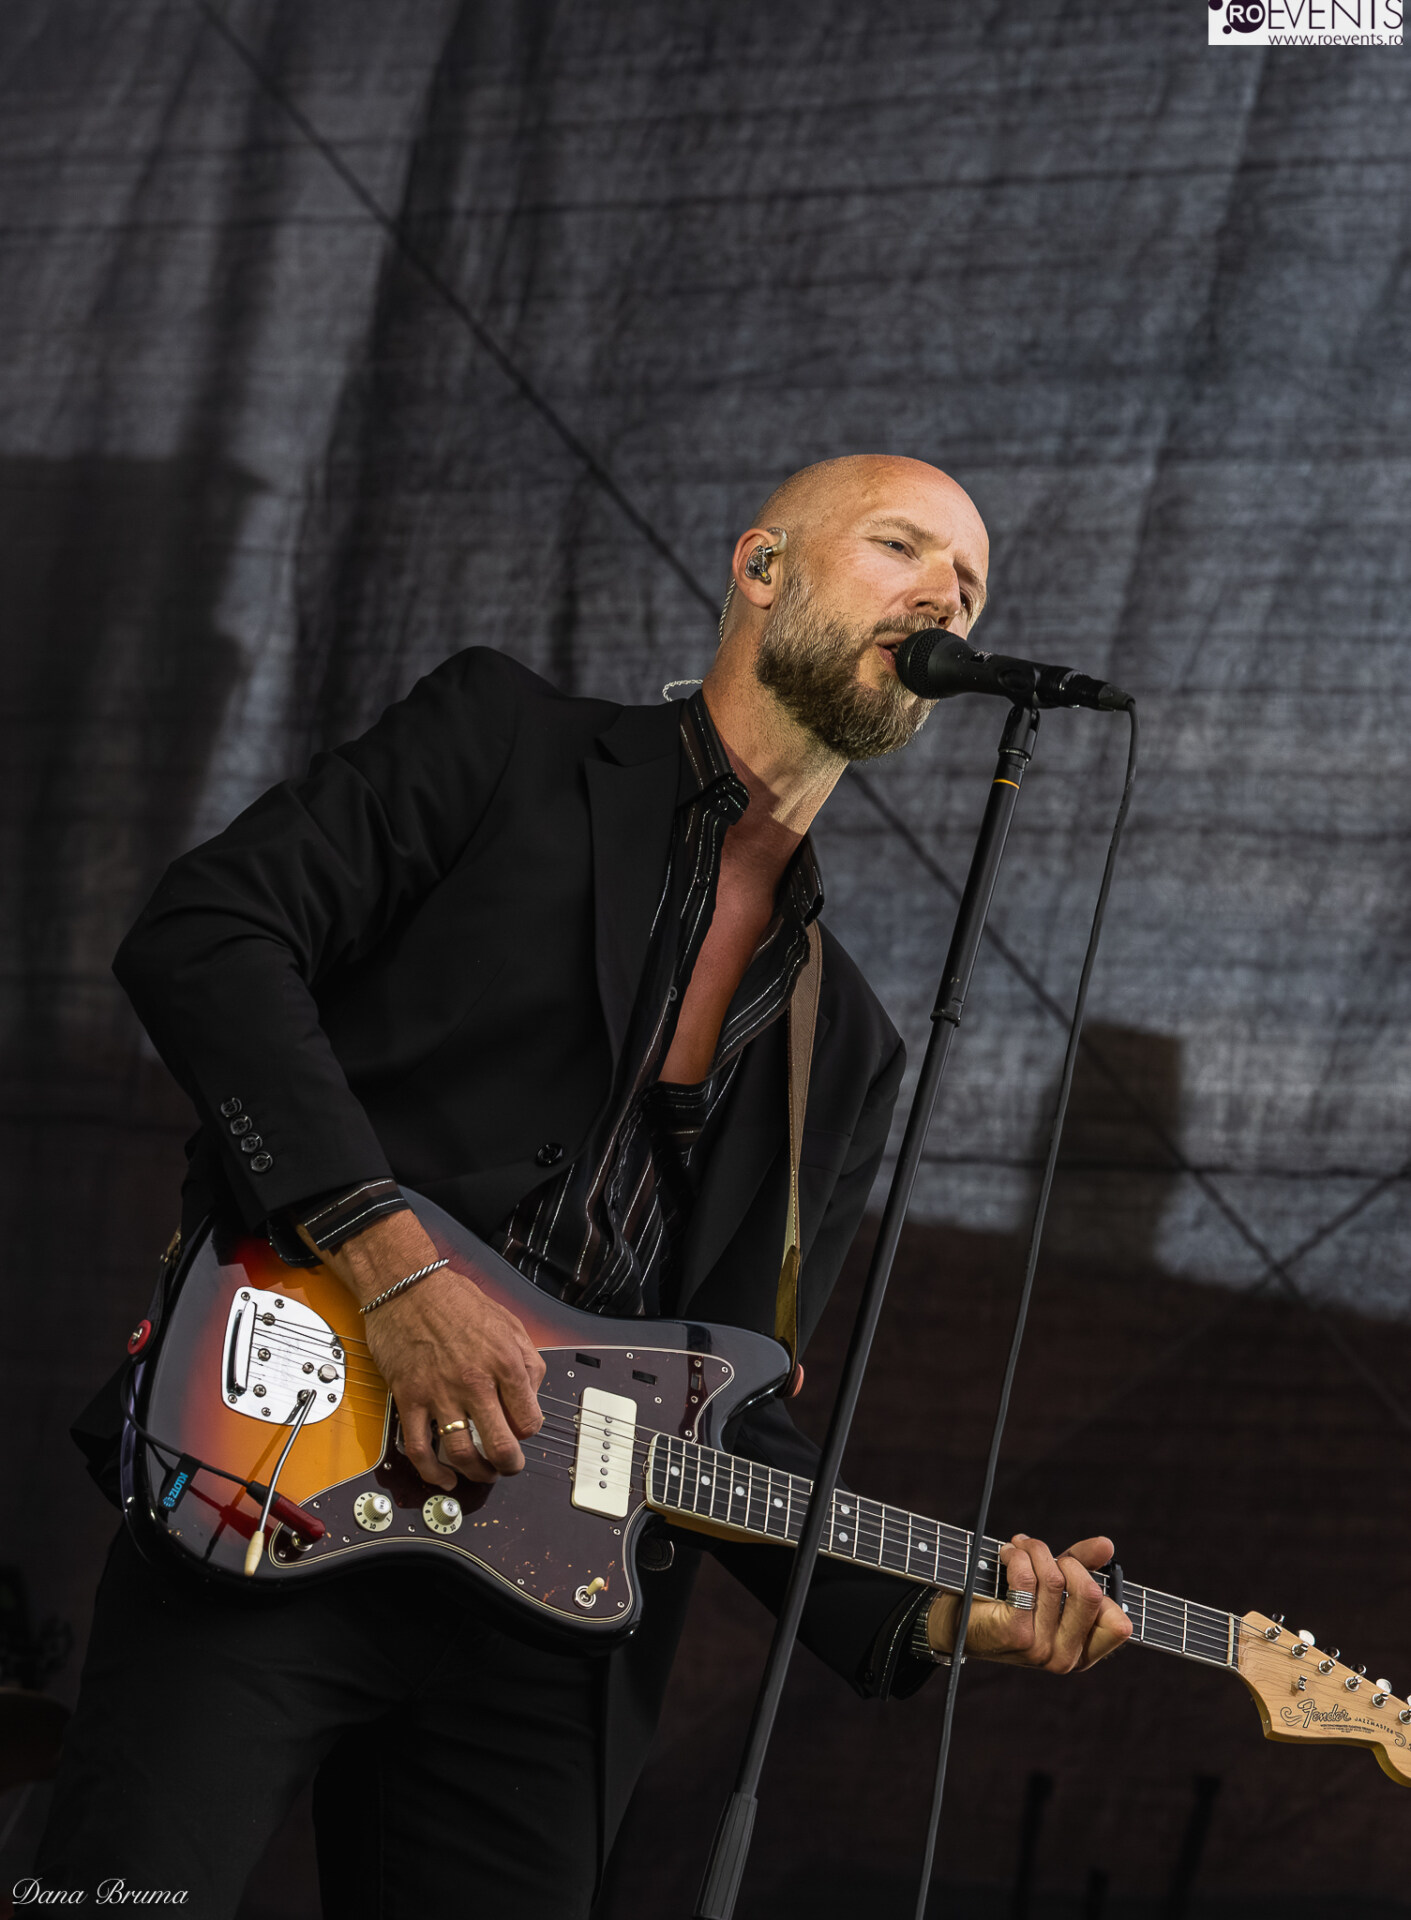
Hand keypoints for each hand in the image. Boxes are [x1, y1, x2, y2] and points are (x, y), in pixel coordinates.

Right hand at [307, 1212, 545, 1490]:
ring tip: (481, 1473)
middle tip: (507, 1466)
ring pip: (462, 1454)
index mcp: (505, 1362)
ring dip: (475, 1473)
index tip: (521, 1430)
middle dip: (508, 1464)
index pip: (529, 1420)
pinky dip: (432, 1473)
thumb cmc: (456, 1301)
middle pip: (500, 1446)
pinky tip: (443, 1479)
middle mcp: (475, 1382)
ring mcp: (440, 1393)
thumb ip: (528, 1360)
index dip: (527, 1432)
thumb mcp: (509, 1322)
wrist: (407, 1286)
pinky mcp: (409, 1398)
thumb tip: (532, 1397)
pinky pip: (420, 1448)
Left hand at [925, 1534, 1131, 1673]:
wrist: (959, 1622)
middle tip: (1041, 1553)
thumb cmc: (1010, 1603)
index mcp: (1082, 1654)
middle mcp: (1065, 1659)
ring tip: (1019, 1547)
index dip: (1099, 1586)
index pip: (1119, 1624)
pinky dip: (1016, 1555)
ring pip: (1054, 1579)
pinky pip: (1026, 1578)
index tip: (1072, 1568)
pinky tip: (1006, 1554)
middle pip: (1089, 1594)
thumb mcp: (1053, 1586)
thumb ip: (1082, 1566)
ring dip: (1034, 1550)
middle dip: (1067, 1561)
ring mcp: (1040, 1650)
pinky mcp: (1015, 1633)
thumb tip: (1107, 1545)